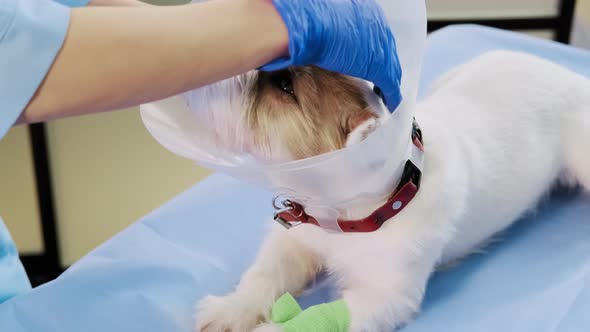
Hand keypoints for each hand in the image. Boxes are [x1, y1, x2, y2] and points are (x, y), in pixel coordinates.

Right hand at [262, 0, 401, 111]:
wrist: (304, 25)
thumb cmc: (302, 18)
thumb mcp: (316, 17)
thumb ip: (321, 24)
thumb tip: (309, 28)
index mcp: (364, 9)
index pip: (374, 32)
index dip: (370, 47)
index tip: (364, 56)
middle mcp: (376, 23)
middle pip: (385, 48)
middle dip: (381, 62)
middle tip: (377, 76)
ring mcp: (381, 43)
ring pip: (391, 66)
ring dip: (387, 79)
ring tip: (385, 92)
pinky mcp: (380, 65)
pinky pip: (390, 83)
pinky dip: (391, 95)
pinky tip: (390, 103)